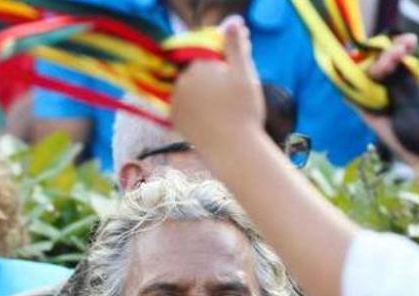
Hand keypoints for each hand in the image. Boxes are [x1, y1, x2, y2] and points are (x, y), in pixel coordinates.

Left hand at [170, 16, 264, 149]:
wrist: (234, 151)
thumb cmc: (244, 111)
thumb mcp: (244, 73)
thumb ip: (235, 45)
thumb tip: (232, 21)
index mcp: (198, 65)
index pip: (208, 52)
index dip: (224, 60)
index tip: (237, 75)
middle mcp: (181, 79)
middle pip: (197, 70)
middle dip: (213, 75)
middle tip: (233, 93)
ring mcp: (175, 99)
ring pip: (190, 87)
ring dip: (203, 91)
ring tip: (225, 107)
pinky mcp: (174, 117)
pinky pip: (184, 105)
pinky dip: (195, 106)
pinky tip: (211, 116)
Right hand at [361, 16, 418, 156]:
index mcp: (408, 67)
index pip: (397, 48)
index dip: (400, 43)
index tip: (409, 43)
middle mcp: (392, 77)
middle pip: (379, 57)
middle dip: (387, 52)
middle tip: (400, 52)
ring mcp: (379, 92)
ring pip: (367, 71)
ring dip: (376, 64)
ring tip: (388, 64)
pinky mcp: (368, 109)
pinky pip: (353, 93)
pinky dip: (349, 84)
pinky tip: (354, 75)